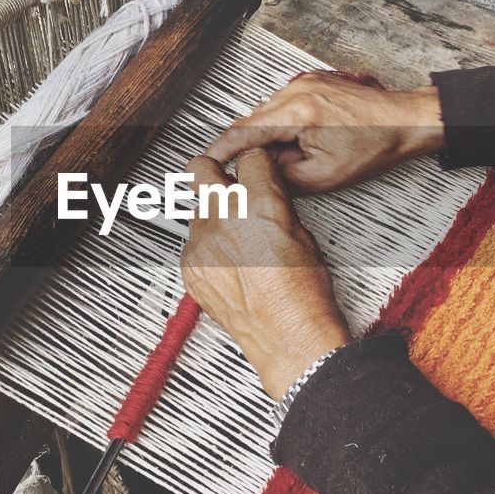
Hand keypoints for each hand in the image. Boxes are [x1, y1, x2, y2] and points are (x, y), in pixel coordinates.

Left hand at [180, 150, 350, 398]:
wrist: (287, 336)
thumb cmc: (302, 293)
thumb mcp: (303, 233)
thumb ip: (275, 204)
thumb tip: (264, 193)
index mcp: (258, 203)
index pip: (247, 157)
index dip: (254, 164)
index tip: (255, 171)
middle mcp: (224, 218)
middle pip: (199, 167)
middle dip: (213, 171)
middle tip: (224, 183)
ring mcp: (202, 244)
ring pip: (197, 210)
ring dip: (214, 217)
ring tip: (237, 241)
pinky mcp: (190, 267)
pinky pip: (192, 244)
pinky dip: (208, 248)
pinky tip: (229, 265)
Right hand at [206, 73, 444, 194]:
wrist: (407, 121)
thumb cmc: (376, 146)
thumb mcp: (325, 176)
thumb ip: (282, 177)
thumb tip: (256, 176)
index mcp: (298, 112)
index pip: (244, 132)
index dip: (220, 151)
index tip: (202, 163)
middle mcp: (297, 90)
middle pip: (252, 121)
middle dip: (244, 147)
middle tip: (238, 172)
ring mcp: (305, 82)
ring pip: (267, 113)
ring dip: (266, 137)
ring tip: (282, 160)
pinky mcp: (312, 82)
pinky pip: (283, 105)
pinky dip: (281, 125)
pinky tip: (295, 143)